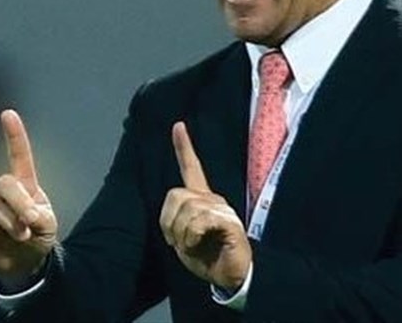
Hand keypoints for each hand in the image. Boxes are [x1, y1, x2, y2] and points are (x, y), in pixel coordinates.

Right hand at [0, 109, 57, 285]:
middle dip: (18, 201)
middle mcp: (4, 191)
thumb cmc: (39, 235)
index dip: (14, 135)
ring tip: (22, 236)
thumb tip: (25, 218)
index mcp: (25, 184)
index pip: (19, 155)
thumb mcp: (48, 224)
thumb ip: (40, 217)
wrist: (24, 261)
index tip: (7, 113)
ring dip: (11, 224)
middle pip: (4, 182)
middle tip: (31, 221)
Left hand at [159, 122, 250, 289]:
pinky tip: (202, 245)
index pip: (191, 169)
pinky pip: (199, 223)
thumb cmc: (208, 257)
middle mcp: (212, 198)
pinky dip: (192, 238)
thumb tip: (179, 214)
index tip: (178, 125)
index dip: (184, 147)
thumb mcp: (183, 239)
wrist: (231, 276)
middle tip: (180, 241)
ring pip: (186, 211)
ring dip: (182, 235)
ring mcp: (222, 209)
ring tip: (194, 245)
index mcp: (201, 199)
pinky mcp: (229, 222)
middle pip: (176, 195)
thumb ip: (176, 221)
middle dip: (170, 223)